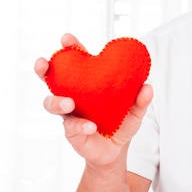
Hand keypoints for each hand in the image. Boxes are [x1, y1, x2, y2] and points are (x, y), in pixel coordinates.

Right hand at [35, 33, 152, 167]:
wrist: (116, 151)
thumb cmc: (121, 124)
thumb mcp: (135, 112)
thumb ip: (140, 100)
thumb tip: (148, 86)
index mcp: (86, 83)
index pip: (75, 61)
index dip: (70, 48)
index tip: (66, 39)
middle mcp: (73, 95)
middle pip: (51, 79)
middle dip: (44, 69)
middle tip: (44, 63)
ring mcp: (69, 114)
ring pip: (51, 104)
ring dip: (57, 101)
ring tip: (69, 103)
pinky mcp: (71, 132)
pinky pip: (71, 127)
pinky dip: (81, 125)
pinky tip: (90, 126)